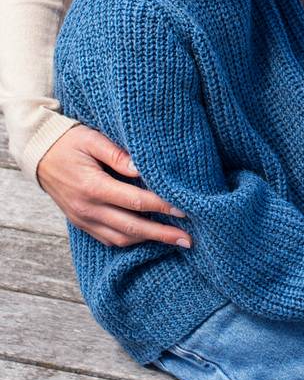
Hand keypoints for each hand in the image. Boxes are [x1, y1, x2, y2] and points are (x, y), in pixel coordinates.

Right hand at [37, 123, 190, 247]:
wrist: (38, 154)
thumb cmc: (69, 142)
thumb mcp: (92, 139)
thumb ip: (118, 154)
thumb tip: (143, 168)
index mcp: (93, 187)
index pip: (135, 201)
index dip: (162, 206)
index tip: (185, 209)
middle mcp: (87, 209)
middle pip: (131, 227)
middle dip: (162, 234)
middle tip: (188, 239)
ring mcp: (83, 219)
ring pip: (120, 238)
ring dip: (148, 241)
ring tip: (174, 240)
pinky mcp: (81, 223)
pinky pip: (108, 239)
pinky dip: (130, 240)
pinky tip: (148, 237)